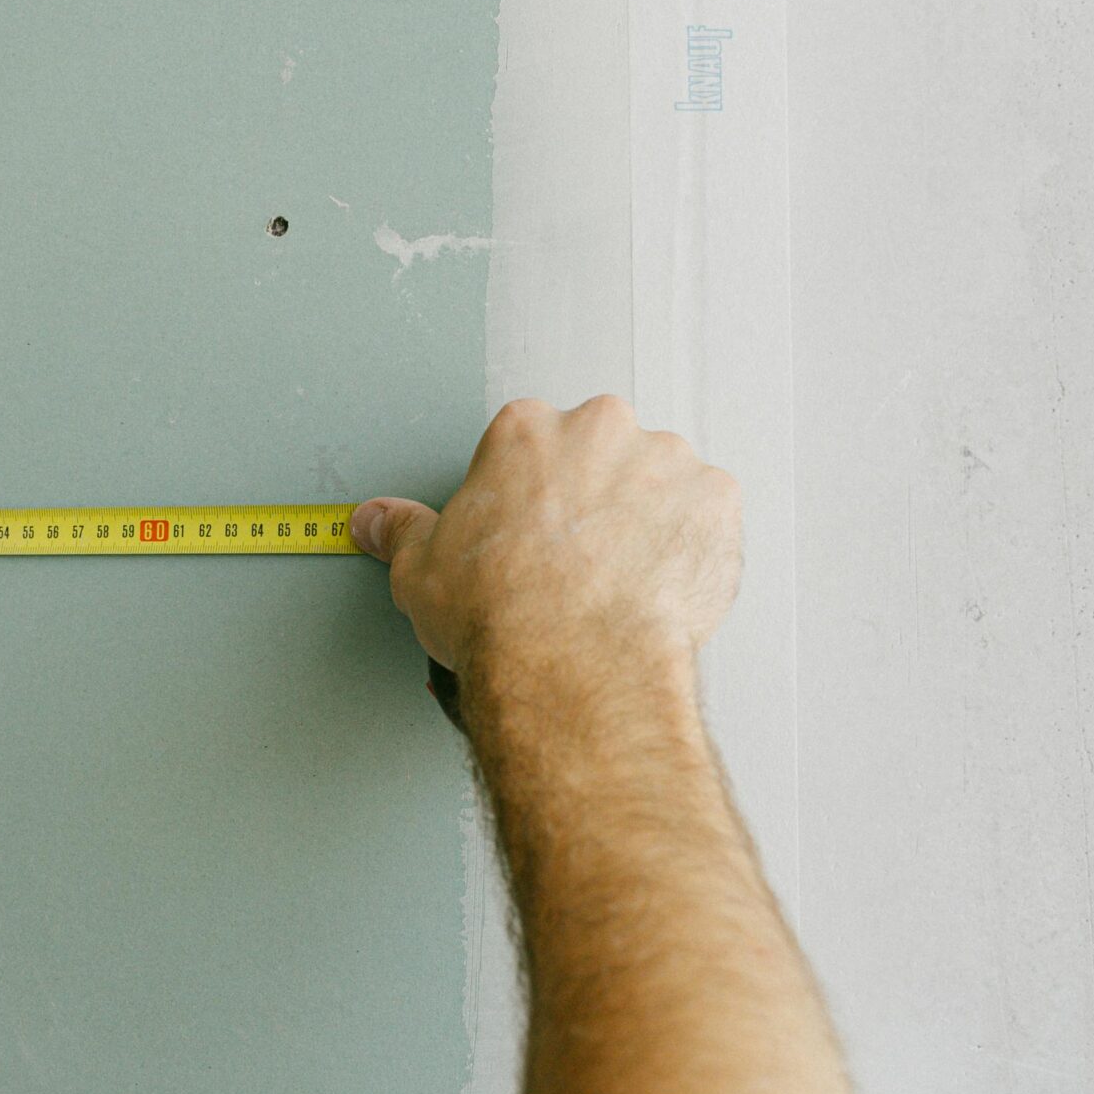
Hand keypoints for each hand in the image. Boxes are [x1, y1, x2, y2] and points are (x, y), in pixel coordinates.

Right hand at [350, 395, 740, 693]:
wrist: (573, 664)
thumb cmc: (503, 614)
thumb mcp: (421, 570)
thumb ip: (403, 532)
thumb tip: (378, 522)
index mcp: (526, 431)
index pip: (531, 443)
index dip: (528, 494)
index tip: (527, 531)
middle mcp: (600, 429)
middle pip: (602, 450)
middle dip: (594, 496)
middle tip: (575, 559)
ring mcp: (666, 461)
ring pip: (661, 480)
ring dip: (647, 518)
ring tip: (619, 579)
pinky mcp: (716, 503)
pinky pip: (709, 517)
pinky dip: (692, 547)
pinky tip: (658, 587)